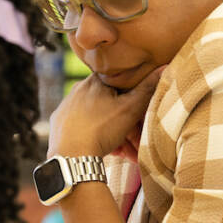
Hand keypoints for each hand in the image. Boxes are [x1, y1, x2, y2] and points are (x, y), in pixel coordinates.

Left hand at [48, 66, 165, 157]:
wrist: (71, 156)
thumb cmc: (101, 129)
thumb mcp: (130, 109)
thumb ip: (147, 88)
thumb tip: (164, 67)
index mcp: (95, 80)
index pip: (118, 84)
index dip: (132, 99)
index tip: (140, 116)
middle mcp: (76, 89)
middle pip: (108, 104)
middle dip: (125, 124)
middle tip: (137, 143)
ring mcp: (65, 107)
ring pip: (97, 118)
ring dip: (113, 134)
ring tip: (126, 153)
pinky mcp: (58, 124)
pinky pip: (82, 128)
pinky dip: (95, 138)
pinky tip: (108, 151)